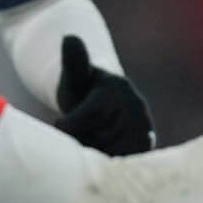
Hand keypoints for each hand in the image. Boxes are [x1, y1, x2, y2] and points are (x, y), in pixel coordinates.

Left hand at [53, 36, 155, 154]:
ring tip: (87, 140)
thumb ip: (73, 61)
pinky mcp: (144, 151)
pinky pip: (120, 165)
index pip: (90, 114)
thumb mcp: (75, 75)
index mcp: (119, 90)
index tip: (59, 123)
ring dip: (91, 154)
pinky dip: (104, 164)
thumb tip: (70, 37)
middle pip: (98, 139)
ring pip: (108, 156)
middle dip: (80, 141)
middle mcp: (137, 111)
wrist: (103, 104)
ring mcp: (144, 132)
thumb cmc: (82, 88)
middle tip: (75, 133)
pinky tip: (98, 151)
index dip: (67, 125)